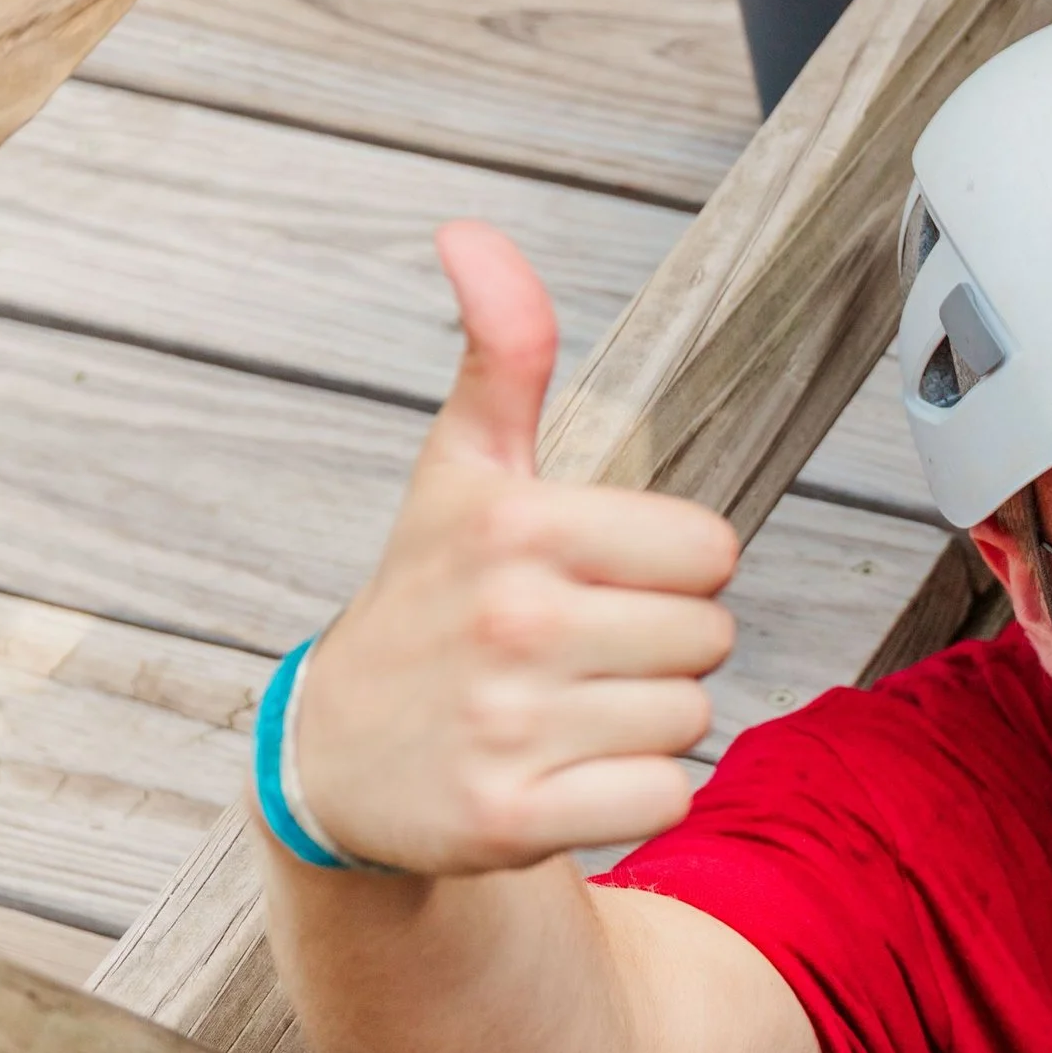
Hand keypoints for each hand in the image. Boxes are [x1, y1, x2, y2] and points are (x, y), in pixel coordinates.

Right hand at [289, 221, 739, 874]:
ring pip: (691, 717)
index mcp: (517, 525)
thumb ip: (500, 357)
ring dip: (645, 721)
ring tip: (565, 710)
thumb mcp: (460, 472)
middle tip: (578, 652)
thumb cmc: (429, 602)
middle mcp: (514, 622)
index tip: (603, 577)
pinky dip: (632, 793)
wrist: (341, 761)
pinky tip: (567, 773)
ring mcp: (510, 725)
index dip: (673, 567)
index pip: (710, 548)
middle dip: (661, 645)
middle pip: (709, 635)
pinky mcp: (514, 817)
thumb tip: (474, 236)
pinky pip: (664, 795)